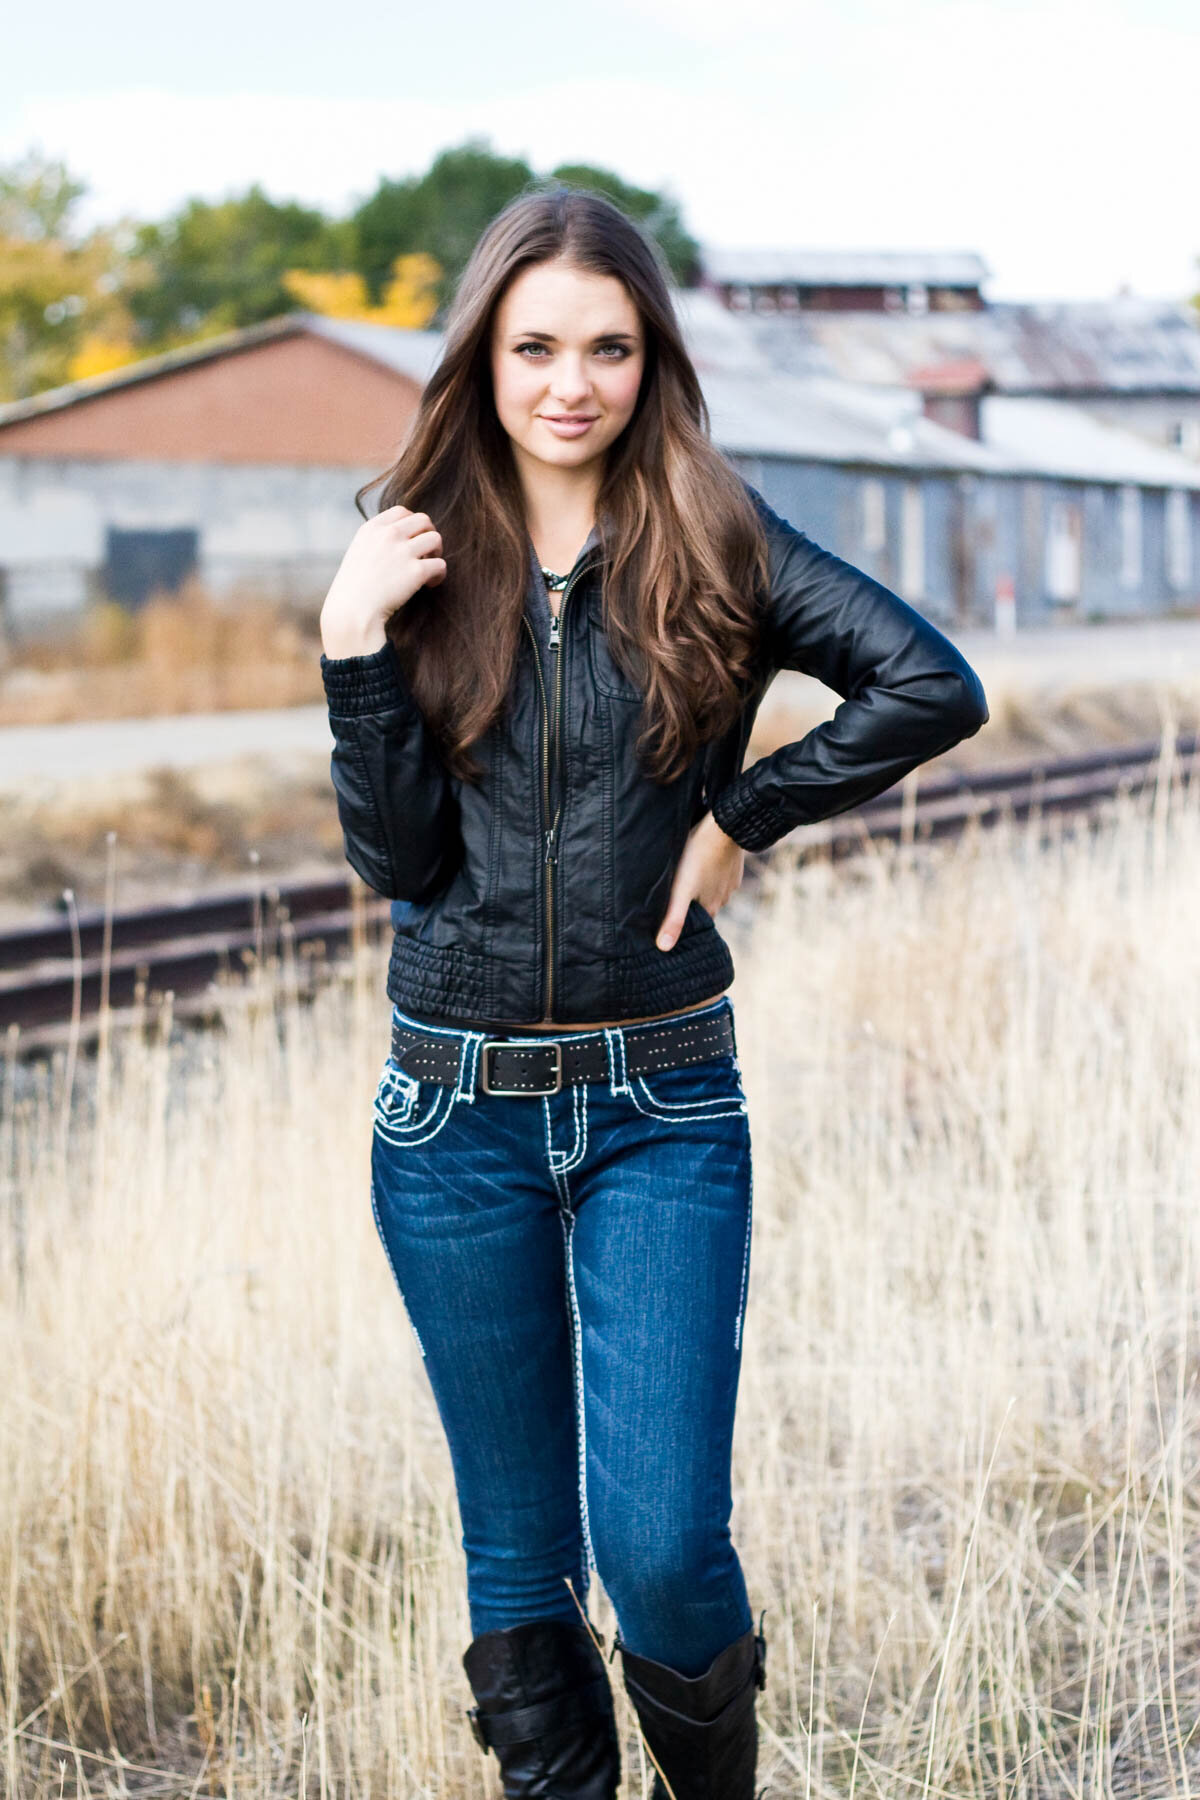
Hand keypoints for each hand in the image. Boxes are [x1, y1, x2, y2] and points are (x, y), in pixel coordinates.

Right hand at [320, 505, 446, 657]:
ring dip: (437, 553)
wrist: (351, 613)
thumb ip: (376, 541)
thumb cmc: (353, 590)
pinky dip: (439, 575)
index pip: (402, 511)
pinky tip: (430, 584)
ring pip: (436, 539)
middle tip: (425, 554)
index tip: (412, 540)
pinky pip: (441, 565)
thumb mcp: (357, 554)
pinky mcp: (416, 572)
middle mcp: (388, 535)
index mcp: (372, 529)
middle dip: (428, 534)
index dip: (412, 525)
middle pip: (424, 520)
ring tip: (428, 569)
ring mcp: (403, 552)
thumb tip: (401, 538)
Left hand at [656, 812, 744, 951]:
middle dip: (690, 902)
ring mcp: (731, 880)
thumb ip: (673, 918)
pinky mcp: (733, 864)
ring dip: (700, 885)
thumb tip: (664, 948)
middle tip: (674, 892)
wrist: (725, 827)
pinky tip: (700, 861)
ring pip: (711, 888)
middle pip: (703, 905)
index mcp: (711, 907)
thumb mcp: (680, 889)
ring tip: (684, 876)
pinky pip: (719, 872)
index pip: (695, 922)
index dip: (683, 921)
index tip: (670, 915)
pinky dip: (710, 870)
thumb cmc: (697, 856)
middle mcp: (724, 897)